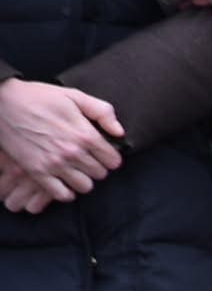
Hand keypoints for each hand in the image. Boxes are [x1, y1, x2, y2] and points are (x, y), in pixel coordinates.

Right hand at [0, 79, 122, 203]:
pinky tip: (63, 181)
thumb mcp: (74, 96)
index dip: (109, 157)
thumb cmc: (39, 97)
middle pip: (100, 174)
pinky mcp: (37, 172)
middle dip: (96, 167)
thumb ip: (102, 111)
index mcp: (85, 134)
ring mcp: (54, 164)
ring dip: (83, 180)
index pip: (114, 161)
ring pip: (85, 186)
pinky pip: (61, 194)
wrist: (2, 102)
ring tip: (75, 170)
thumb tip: (119, 132)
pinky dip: (66, 191)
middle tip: (86, 159)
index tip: (101, 153)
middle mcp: (72, 152)